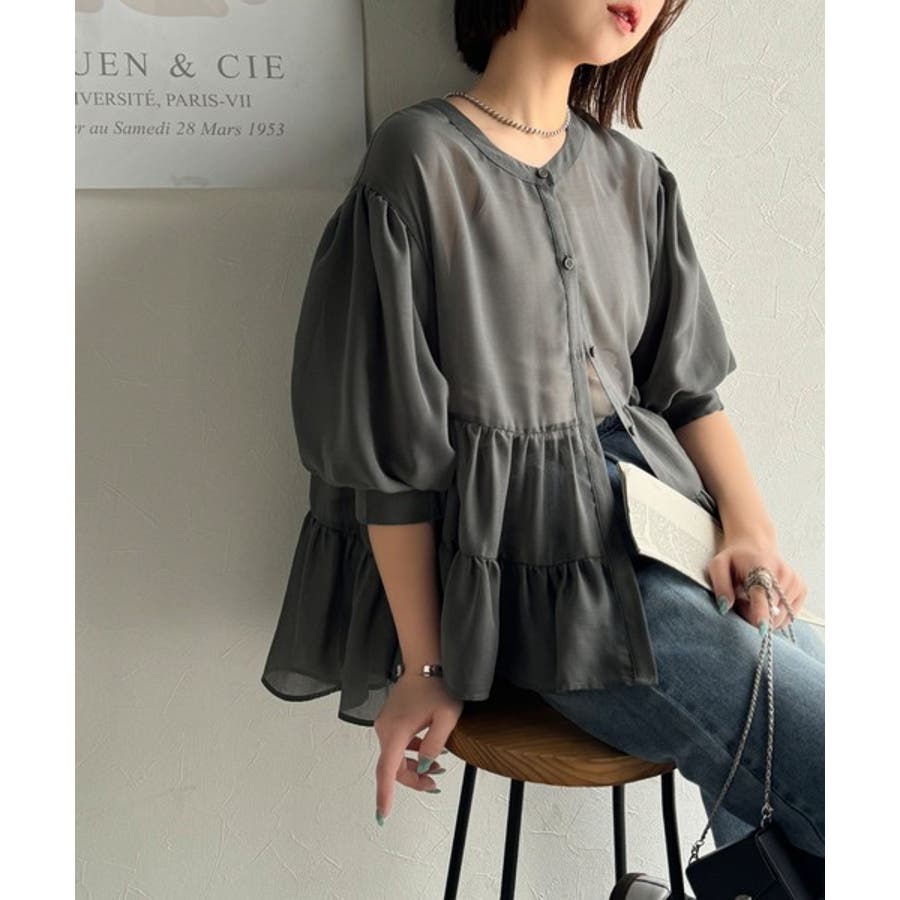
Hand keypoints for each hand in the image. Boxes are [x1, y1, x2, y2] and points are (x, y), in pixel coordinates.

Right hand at [372, 673, 462, 825]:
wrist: (426, 662)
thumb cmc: (438, 687)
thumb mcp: (446, 718)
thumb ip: (434, 745)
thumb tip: (423, 766)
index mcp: (396, 732)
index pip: (387, 770)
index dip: (385, 794)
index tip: (382, 815)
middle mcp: (385, 729)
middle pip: (393, 766)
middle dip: (413, 779)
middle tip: (436, 783)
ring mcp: (385, 723)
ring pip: (395, 756)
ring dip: (413, 766)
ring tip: (438, 768)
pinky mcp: (390, 718)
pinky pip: (397, 744)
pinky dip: (410, 753)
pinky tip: (426, 749)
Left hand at [707, 532, 807, 631]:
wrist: (755, 547)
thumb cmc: (735, 559)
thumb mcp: (718, 565)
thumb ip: (720, 585)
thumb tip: (725, 607)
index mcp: (761, 566)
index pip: (763, 593)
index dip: (761, 611)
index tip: (762, 627)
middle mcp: (783, 573)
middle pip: (770, 611)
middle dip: (752, 613)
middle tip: (742, 597)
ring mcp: (795, 582)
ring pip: (779, 618)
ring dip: (763, 614)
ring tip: (753, 596)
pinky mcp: (801, 589)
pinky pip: (788, 617)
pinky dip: (775, 614)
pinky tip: (767, 598)